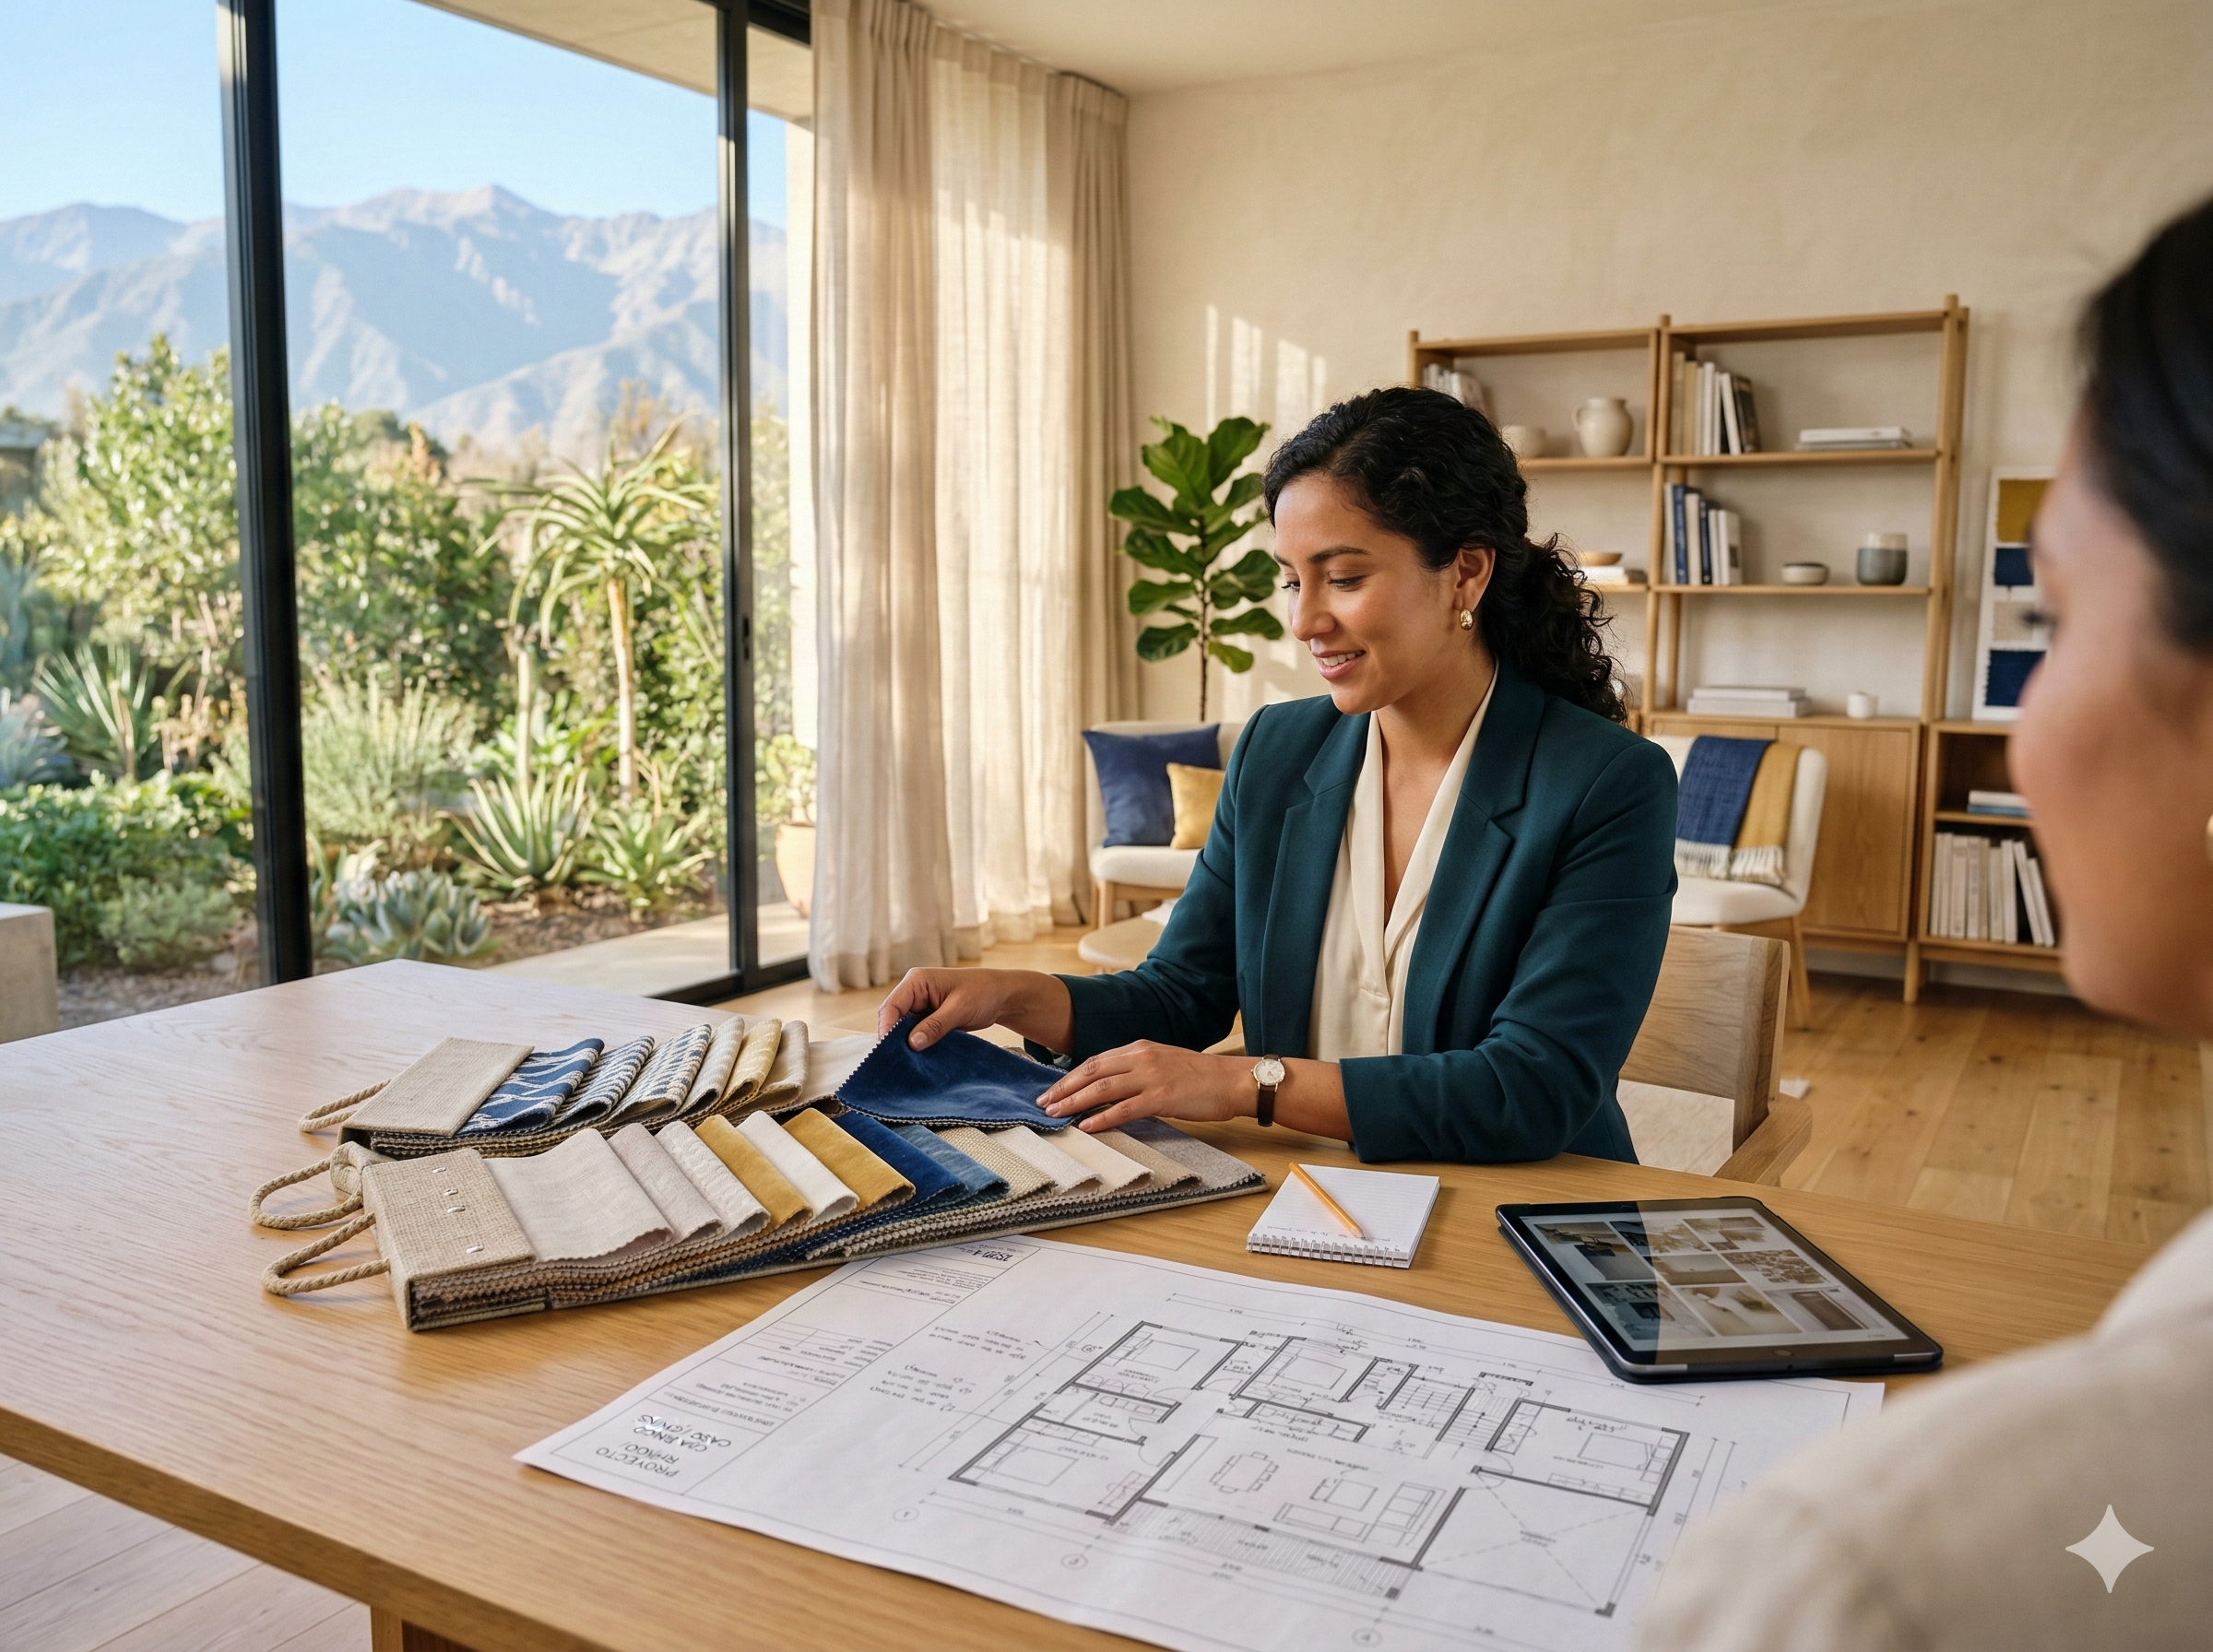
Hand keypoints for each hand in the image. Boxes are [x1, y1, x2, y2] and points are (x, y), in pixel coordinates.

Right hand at [876, 967, 1072, 1051]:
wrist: (1002, 996)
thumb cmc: (983, 992)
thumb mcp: (959, 1008)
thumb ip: (935, 1025)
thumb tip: (911, 1044)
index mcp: (916, 981)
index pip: (891, 1006)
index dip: (887, 1029)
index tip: (889, 1052)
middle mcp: (913, 992)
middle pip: (893, 1019)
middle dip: (894, 1040)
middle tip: (896, 1064)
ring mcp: (920, 1006)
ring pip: (902, 1029)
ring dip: (905, 1045)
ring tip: (907, 1065)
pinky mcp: (928, 1019)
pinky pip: (915, 1034)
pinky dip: (917, 1046)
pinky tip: (919, 1060)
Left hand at [1039, 1041, 1256, 1132]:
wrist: (1232, 1080)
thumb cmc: (1202, 1075)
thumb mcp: (1164, 1062)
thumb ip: (1138, 1069)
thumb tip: (1113, 1085)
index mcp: (1140, 1049)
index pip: (1096, 1060)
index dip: (1071, 1075)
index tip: (1054, 1088)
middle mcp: (1141, 1058)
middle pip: (1092, 1070)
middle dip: (1064, 1087)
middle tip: (1043, 1102)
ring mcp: (1150, 1077)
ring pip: (1102, 1088)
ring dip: (1075, 1101)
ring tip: (1056, 1113)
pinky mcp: (1161, 1097)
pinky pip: (1124, 1108)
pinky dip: (1102, 1117)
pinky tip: (1087, 1125)